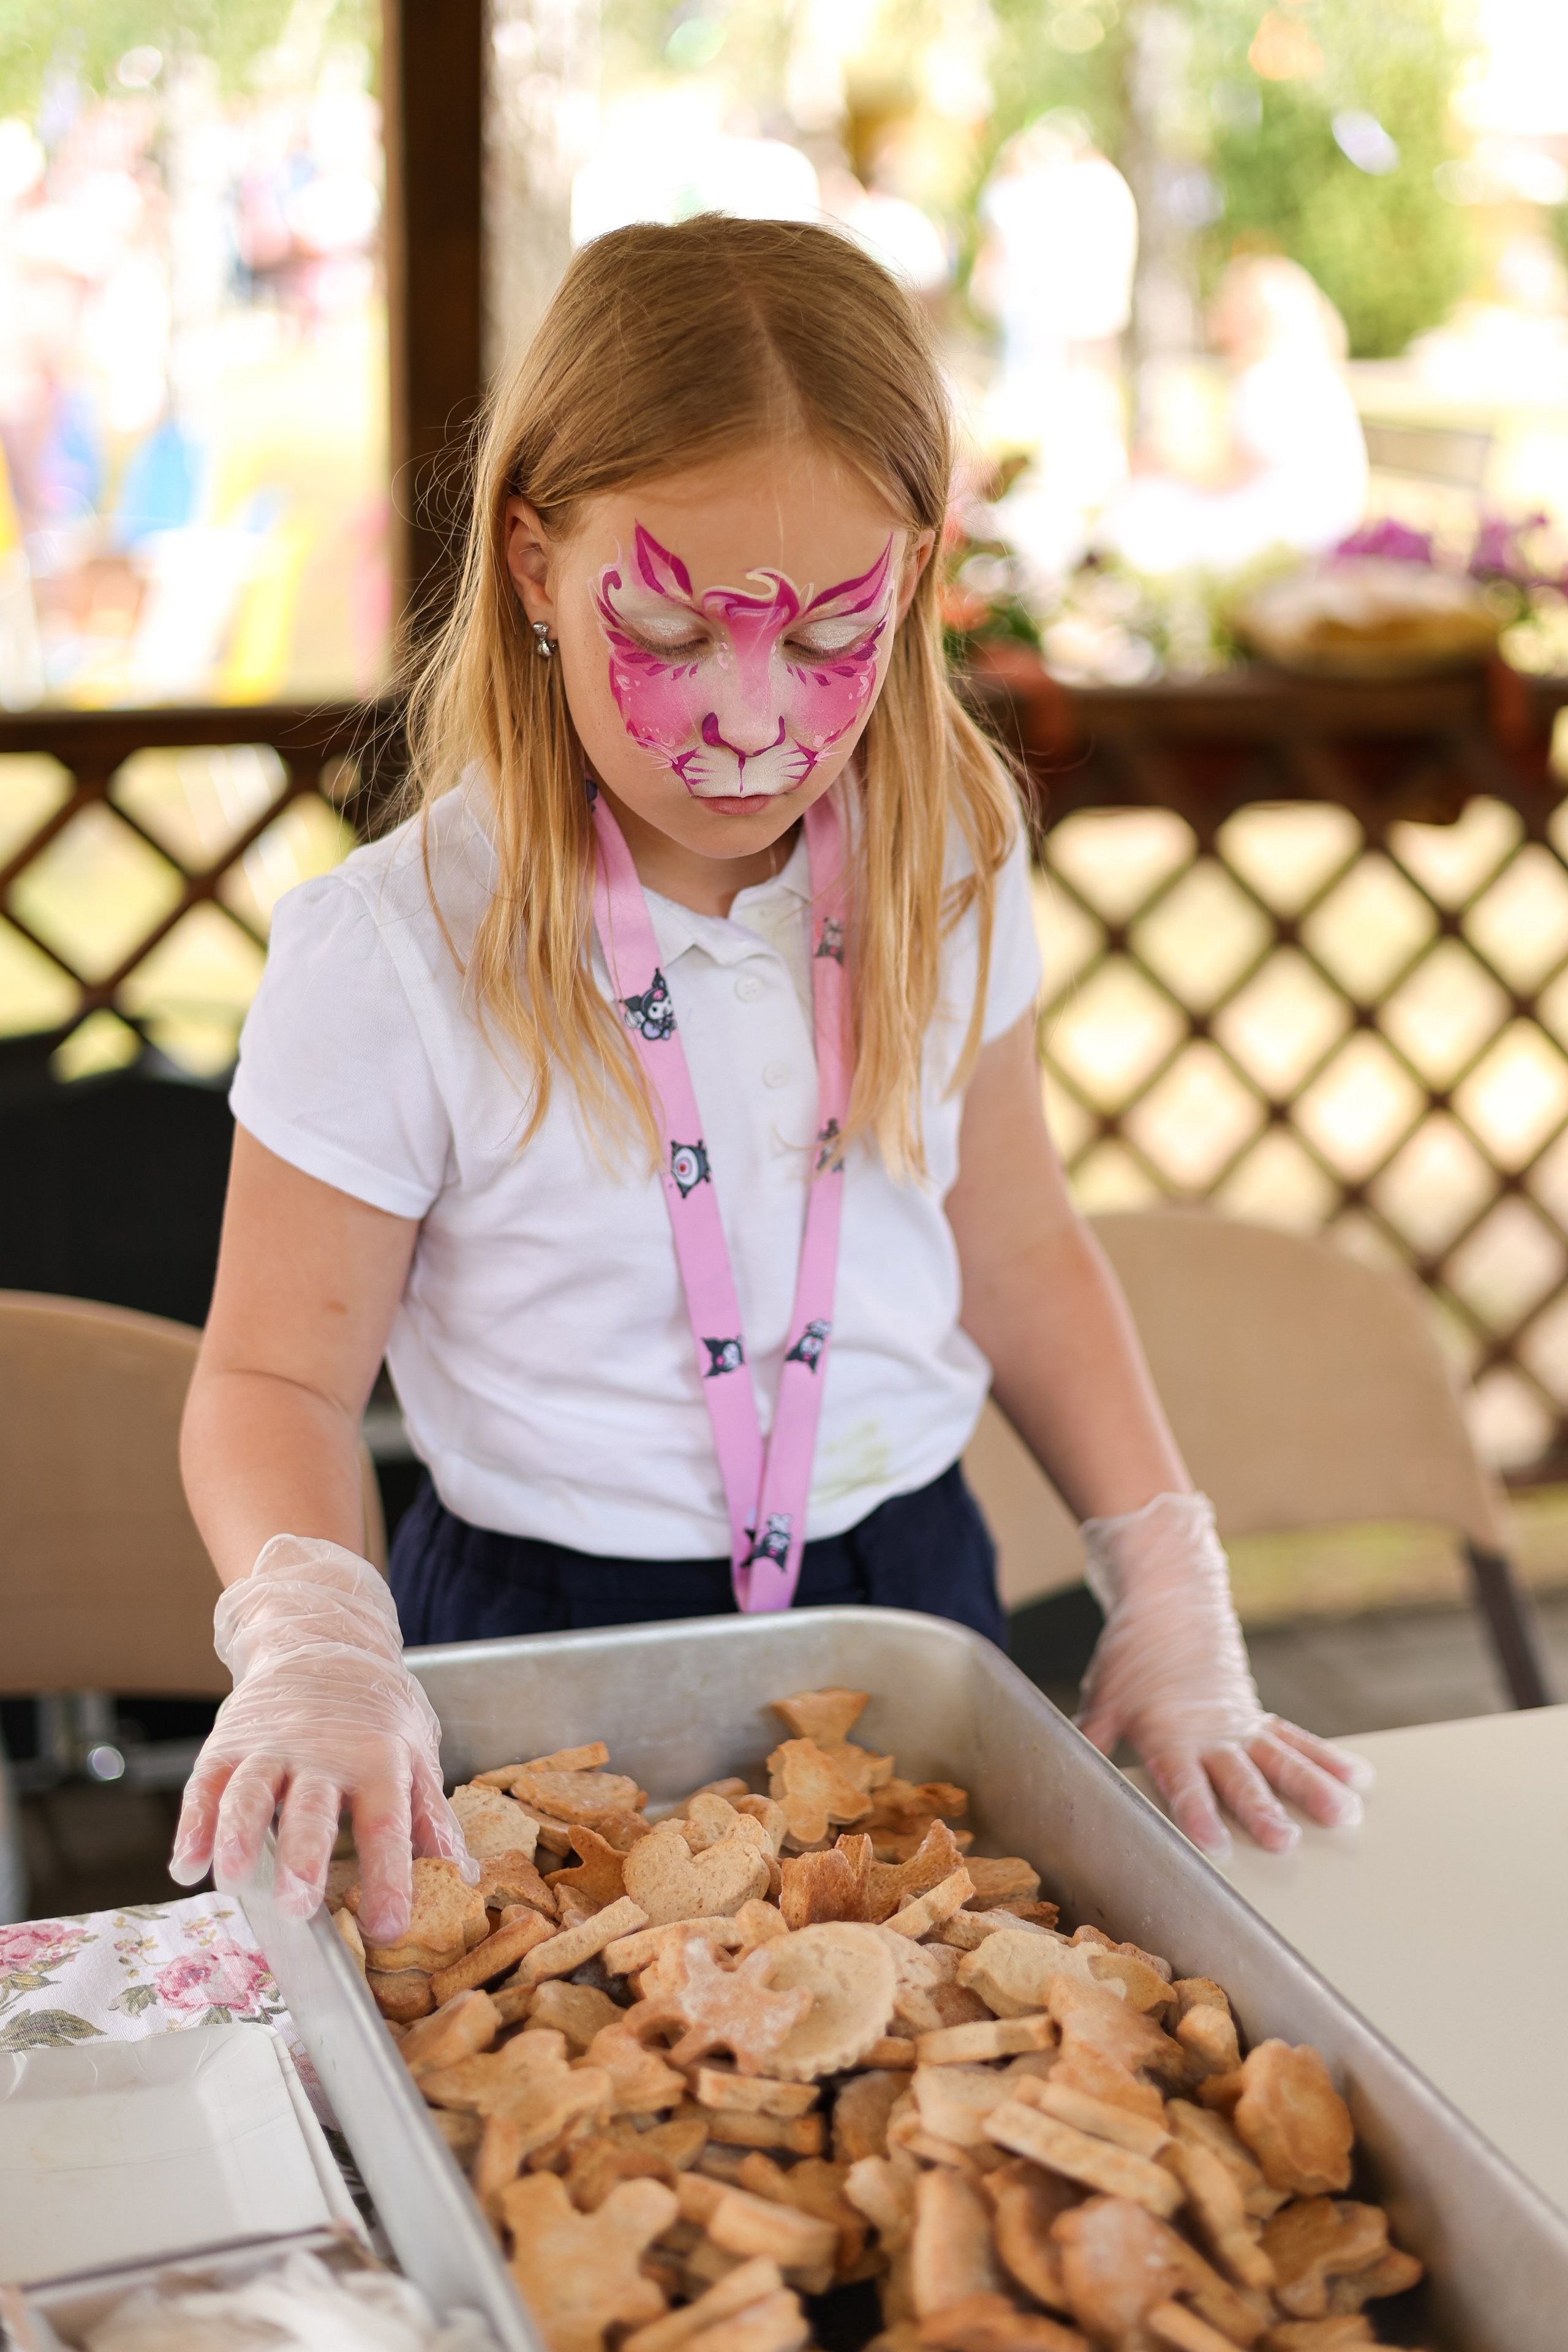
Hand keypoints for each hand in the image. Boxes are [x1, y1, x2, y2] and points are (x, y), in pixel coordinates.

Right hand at [171, 1536, 474, 1940]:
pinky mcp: (228, 1743)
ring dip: (239, 1837)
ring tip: (233, 1882)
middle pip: (312, 1808)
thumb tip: (461, 1879)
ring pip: (250, 1792)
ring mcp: (270, 1746)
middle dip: (304, 1857)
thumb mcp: (416, 1751)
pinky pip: (205, 1785)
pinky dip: (193, 1825)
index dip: (389, 1878)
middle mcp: (323, 1751)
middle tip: (298, 1904)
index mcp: (379, 1757)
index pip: (387, 1822)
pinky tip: (186, 1866)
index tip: (388, 1929)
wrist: (322, 1638)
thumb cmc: (375, 1711)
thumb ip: (430, 1817)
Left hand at [1076, 1492, 1371, 1857]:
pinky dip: (1328, 1758)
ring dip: (1313, 1787)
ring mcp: (1240, 1723)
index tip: (1217, 1845)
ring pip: (1282, 1758)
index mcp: (1168, 1733)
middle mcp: (1210, 1733)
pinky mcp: (1257, 1715)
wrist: (1168, 1602)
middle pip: (1239, 1775)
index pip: (1183, 1781)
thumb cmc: (1129, 1659)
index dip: (1197, 1813)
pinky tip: (1360, 1779)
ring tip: (1347, 1814)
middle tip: (1285, 1841)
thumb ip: (1093, 1741)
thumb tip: (1064, 1778)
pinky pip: (1297, 1738)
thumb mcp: (1103, 1698)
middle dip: (1261, 1809)